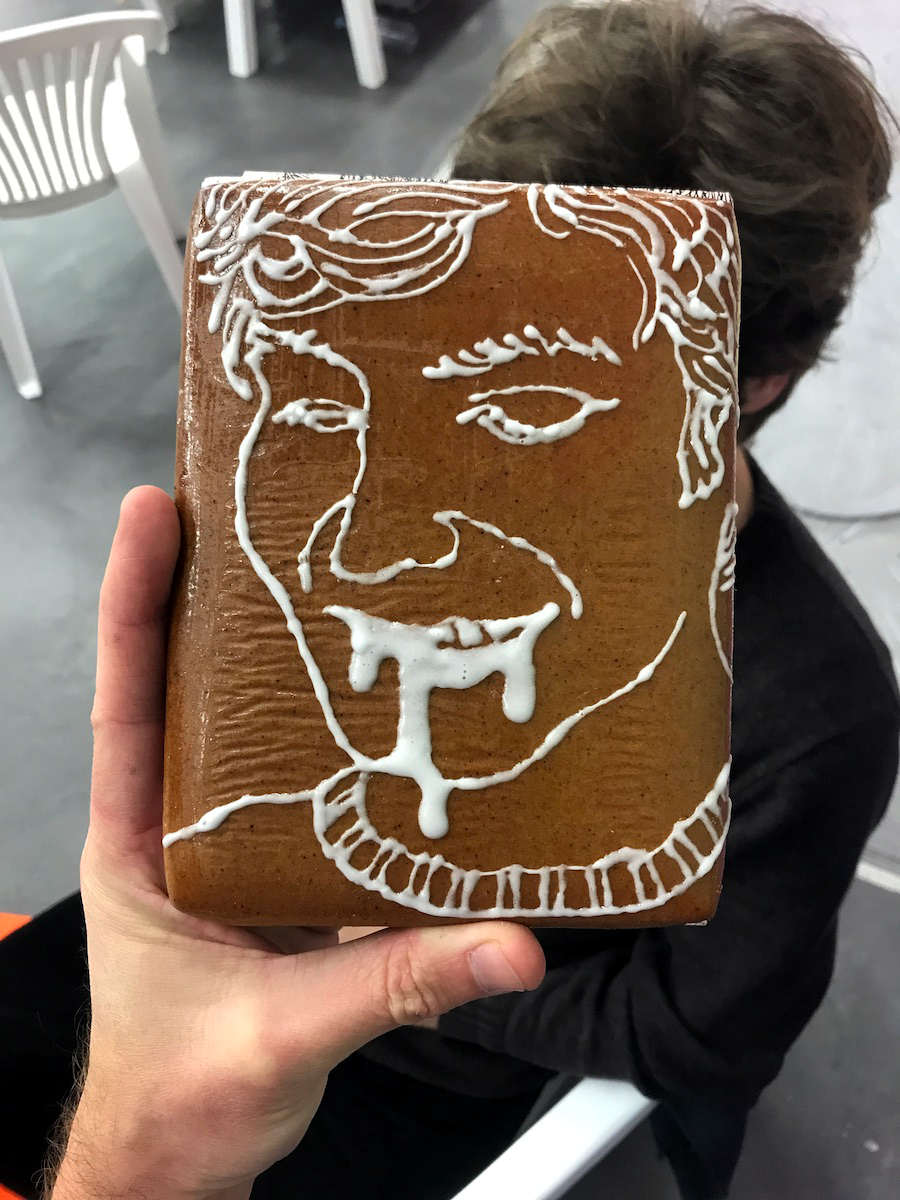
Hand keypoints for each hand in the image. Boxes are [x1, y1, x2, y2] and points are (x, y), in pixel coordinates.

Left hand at [52, 488, 544, 1199]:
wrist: (184, 1157)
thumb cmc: (184, 1096)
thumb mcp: (283, 1032)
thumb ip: (396, 984)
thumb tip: (502, 945)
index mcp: (143, 843)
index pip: (126, 697)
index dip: (133, 600)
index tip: (153, 513)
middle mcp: (185, 829)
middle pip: (188, 690)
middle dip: (209, 598)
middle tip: (248, 512)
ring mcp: (236, 849)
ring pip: (253, 736)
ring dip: (280, 666)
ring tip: (328, 582)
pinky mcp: (283, 877)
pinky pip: (316, 796)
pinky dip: (349, 750)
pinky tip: (392, 715)